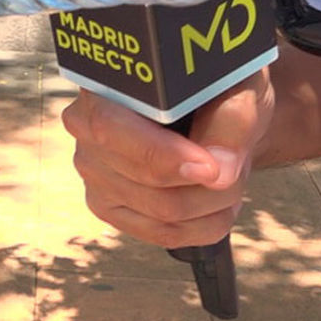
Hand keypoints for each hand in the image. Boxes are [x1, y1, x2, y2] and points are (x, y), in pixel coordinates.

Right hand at [61, 68, 274, 247]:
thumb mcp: (234, 90)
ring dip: (212, 203)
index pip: (111, 129)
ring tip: (229, 178)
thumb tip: (220, 174)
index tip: (211, 169)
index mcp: (103, 87)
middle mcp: (84, 128)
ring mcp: (91, 170)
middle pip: (145, 179)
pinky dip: (203, 226)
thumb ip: (230, 122)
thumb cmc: (217, 92)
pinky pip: (161, 232)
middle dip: (208, 183)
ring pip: (160, 211)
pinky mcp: (105, 205)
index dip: (161, 155)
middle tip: (236, 166)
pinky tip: (216, 204)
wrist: (212, 112)